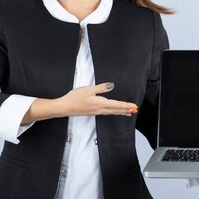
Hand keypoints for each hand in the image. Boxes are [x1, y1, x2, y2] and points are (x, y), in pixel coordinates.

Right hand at [22, 83, 137, 123]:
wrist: (64, 107)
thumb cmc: (74, 98)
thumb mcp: (87, 89)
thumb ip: (100, 88)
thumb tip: (111, 86)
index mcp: (99, 103)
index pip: (116, 105)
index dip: (126, 106)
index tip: (133, 106)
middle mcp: (99, 109)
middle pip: (116, 110)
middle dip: (126, 110)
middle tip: (135, 110)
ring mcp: (96, 112)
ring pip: (111, 112)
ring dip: (120, 112)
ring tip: (128, 113)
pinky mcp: (92, 112)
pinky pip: (106, 113)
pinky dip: (113, 112)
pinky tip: (113, 111)